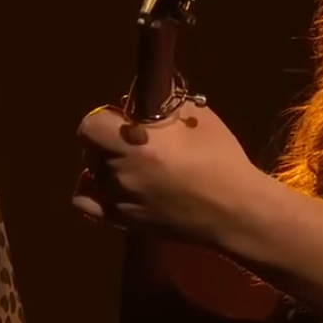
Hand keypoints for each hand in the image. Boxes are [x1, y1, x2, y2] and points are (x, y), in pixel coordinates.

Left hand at [73, 99, 265, 245]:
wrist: (235, 210)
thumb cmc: (221, 160)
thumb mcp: (198, 117)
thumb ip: (164, 105)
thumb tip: (142, 101)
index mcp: (136, 144)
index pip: (91, 124)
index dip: (106, 117)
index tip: (125, 117)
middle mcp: (120, 172)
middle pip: (90, 147)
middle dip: (107, 137)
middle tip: (132, 137)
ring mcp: (118, 199)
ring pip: (90, 170)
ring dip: (104, 160)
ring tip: (129, 160)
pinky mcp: (122, 221)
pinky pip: (87, 203)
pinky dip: (92, 189)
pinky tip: (108, 182)